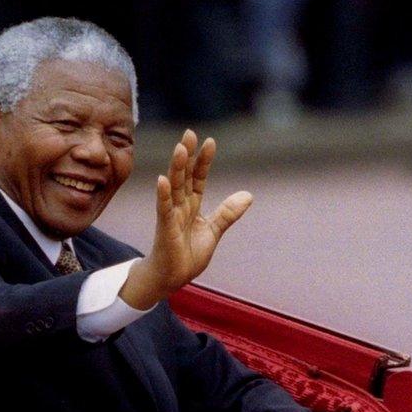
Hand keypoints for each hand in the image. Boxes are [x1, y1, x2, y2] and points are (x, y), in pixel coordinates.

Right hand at [120, 130, 251, 309]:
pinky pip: (164, 209)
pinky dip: (163, 195)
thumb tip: (249, 195)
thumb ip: (227, 213)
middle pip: (183, 176)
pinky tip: (162, 180)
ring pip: (174, 188)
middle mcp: (180, 206)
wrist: (171, 278)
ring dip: (177, 168)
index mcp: (192, 205)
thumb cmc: (186, 255)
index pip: (198, 178)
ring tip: (180, 149)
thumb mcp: (212, 231)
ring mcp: (171, 216)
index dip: (203, 161)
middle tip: (189, 133)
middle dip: (187, 155)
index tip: (209, 141)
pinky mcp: (165, 228)